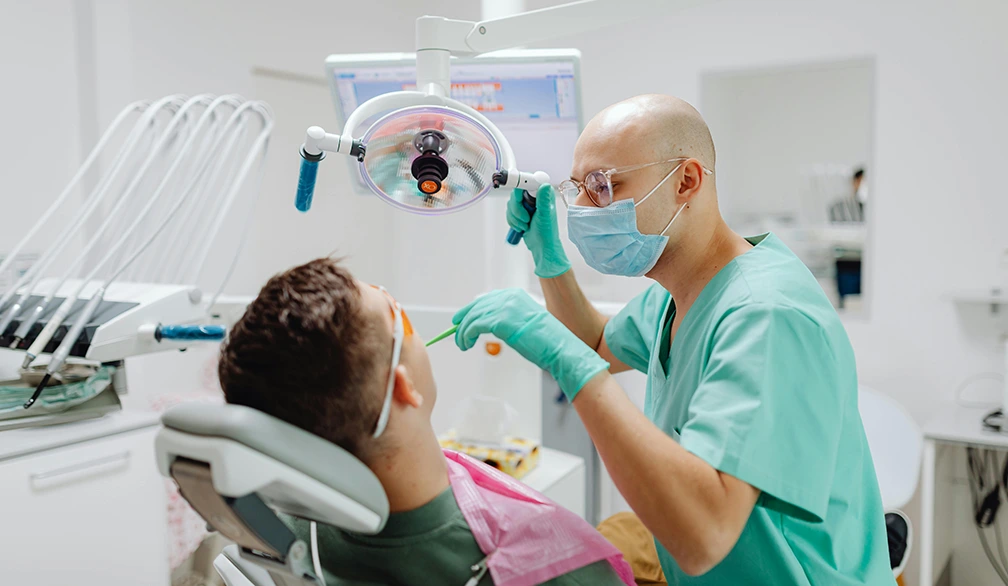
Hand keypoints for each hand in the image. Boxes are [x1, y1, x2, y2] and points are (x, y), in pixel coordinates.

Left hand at [453, 289, 607, 400]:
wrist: (560, 348)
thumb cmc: (546, 342)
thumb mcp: (524, 323)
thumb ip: (507, 319)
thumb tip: (488, 325)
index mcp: (516, 295)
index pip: (486, 299)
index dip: (471, 309)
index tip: (461, 319)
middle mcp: (509, 297)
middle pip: (476, 306)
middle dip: (463, 320)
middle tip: (456, 333)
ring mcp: (504, 308)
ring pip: (472, 317)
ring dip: (463, 332)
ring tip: (462, 344)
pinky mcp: (500, 321)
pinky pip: (474, 326)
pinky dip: (466, 335)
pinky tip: (466, 344)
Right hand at [507, 184, 570, 278]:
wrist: (541, 246)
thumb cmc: (547, 233)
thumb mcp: (545, 215)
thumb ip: (544, 200)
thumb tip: (544, 185)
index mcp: (542, 194)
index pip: (527, 182)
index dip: (520, 188)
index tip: (519, 198)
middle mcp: (534, 197)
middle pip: (515, 194)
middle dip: (517, 209)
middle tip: (526, 218)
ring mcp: (526, 204)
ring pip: (510, 204)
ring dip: (515, 217)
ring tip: (525, 225)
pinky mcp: (520, 212)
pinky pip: (508, 212)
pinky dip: (512, 221)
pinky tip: (521, 227)